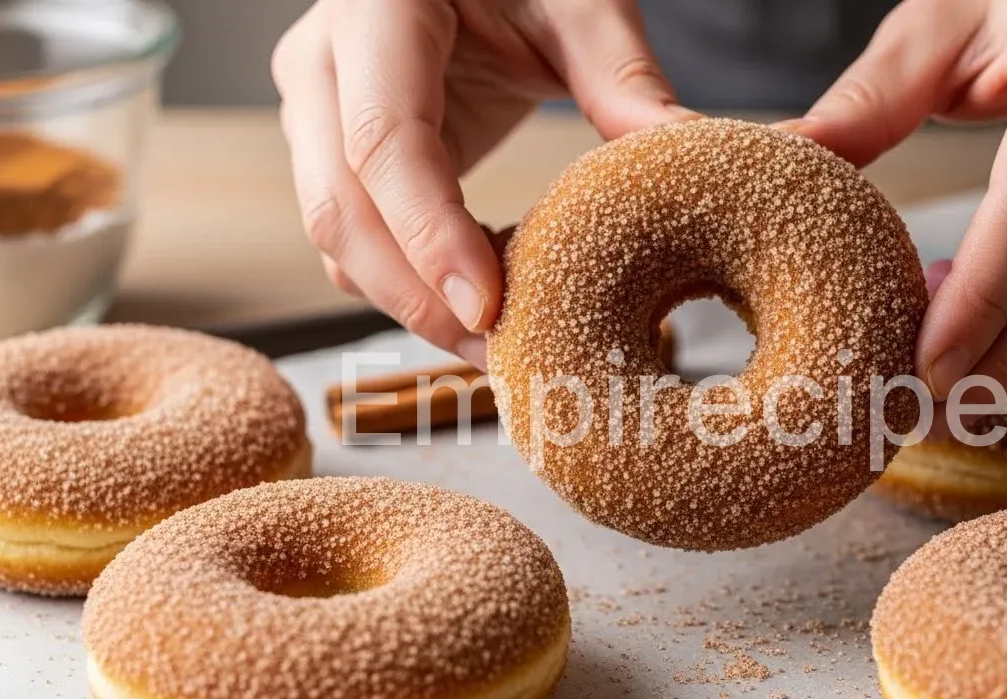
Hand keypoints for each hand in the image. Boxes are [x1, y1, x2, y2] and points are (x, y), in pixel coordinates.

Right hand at [272, 0, 695, 366]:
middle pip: (341, 210)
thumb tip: (690, 155)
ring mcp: (316, 109)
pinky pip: (356, 237)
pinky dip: (412, 281)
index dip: (430, 235)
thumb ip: (625, 77)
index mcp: (376, 7)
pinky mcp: (333, 151)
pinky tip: (484, 295)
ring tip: (507, 338)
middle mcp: (323, 61)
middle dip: (419, 299)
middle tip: (508, 355)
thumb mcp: (580, 0)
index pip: (383, 141)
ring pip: (337, 238)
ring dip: (414, 302)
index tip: (488, 307)